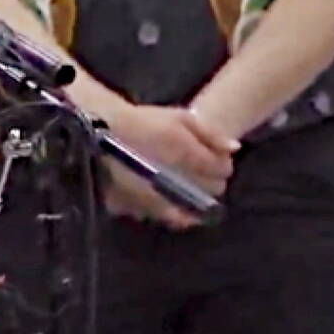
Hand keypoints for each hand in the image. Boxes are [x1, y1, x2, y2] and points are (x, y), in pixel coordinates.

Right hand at [100, 104, 237, 228]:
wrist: (98, 131)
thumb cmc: (141, 121)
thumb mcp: (177, 117)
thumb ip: (209, 133)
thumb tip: (235, 148)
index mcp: (183, 151)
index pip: (220, 168)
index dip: (223, 164)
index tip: (218, 160)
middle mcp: (173, 175)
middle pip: (210, 188)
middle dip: (212, 182)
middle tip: (203, 173)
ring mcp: (155, 195)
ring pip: (192, 206)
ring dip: (196, 198)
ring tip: (189, 188)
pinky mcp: (139, 206)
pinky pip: (168, 216)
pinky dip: (176, 213)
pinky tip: (176, 206)